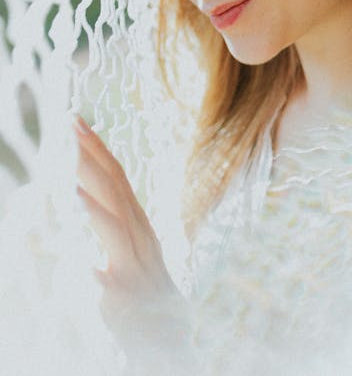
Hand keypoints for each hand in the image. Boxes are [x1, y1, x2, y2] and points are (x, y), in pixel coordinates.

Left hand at [74, 116, 173, 324]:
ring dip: (95, 212)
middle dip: (91, 160)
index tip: (76, 120)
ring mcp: (138, 270)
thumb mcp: (126, 250)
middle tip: (69, 129)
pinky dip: (102, 279)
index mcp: (136, 222)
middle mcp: (140, 238)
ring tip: (70, 190)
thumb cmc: (144, 294)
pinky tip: (88, 270)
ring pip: (117, 234)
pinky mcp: (133, 306)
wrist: (168, 344)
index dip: (96, 148)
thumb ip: (109, 224)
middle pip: (116, 191)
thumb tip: (78, 194)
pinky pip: (117, 292)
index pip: (115, 176)